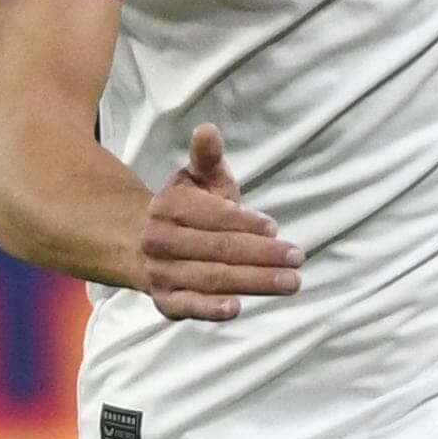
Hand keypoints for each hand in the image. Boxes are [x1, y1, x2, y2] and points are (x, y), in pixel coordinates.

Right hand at [139, 123, 300, 323]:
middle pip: (218, 248)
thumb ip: (208, 158)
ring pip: (212, 277)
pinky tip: (236, 308)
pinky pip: (188, 306)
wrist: (140, 244)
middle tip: (297, 258)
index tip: (274, 228)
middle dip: (261, 254)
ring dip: (252, 281)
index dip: (244, 222)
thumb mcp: (198, 179)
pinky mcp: (165, 301)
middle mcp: (161, 240)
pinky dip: (209, 309)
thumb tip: (208, 129)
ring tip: (290, 282)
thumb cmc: (186, 209)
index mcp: (169, 205)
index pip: (213, 215)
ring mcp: (161, 272)